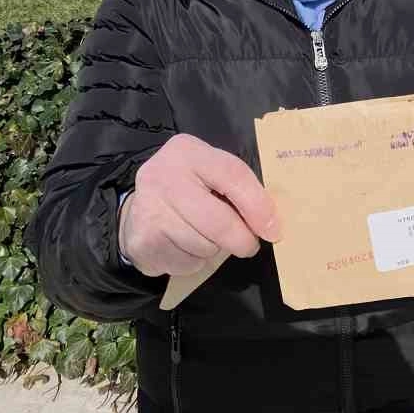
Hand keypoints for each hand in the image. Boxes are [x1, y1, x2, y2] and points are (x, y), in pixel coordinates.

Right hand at [119, 134, 278, 276]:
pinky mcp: (143, 241)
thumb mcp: (210, 174)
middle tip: (248, 244)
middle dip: (241, 239)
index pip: (232, 174)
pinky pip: (186, 261)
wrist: (140, 211)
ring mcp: (150, 209)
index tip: (273, 229)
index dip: (258, 205)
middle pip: (219, 220)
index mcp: (188, 151)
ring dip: (214, 249)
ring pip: (204, 245)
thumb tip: (271, 222)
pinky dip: (194, 260)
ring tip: (205, 236)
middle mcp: (164, 176)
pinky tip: (184, 246)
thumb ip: (238, 188)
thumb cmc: (188, 190)